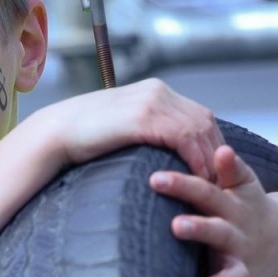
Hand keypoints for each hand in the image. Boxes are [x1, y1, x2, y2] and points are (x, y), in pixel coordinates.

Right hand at [42, 78, 222, 181]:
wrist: (56, 131)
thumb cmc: (84, 138)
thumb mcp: (123, 129)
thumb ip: (146, 133)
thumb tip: (163, 155)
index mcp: (155, 92)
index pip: (198, 115)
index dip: (210, 143)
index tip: (215, 170)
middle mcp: (158, 91)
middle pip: (204, 120)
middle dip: (215, 152)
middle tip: (221, 181)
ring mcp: (151, 101)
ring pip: (198, 128)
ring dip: (208, 158)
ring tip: (211, 185)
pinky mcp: (143, 116)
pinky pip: (182, 136)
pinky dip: (194, 157)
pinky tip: (197, 177)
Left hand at [149, 144, 277, 276]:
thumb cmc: (250, 206)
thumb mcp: (245, 184)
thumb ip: (230, 168)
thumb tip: (220, 149)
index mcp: (233, 206)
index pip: (205, 190)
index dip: (183, 184)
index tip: (156, 178)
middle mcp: (237, 235)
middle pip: (216, 230)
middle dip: (197, 229)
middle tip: (175, 225)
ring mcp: (240, 263)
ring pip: (227, 273)